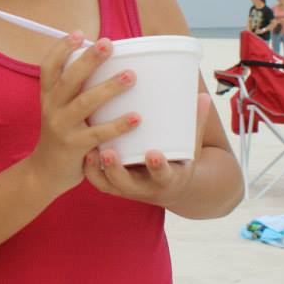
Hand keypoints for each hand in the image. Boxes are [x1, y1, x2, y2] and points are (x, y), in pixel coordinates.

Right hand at [29, 33, 139, 192]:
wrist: (46, 172)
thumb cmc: (63, 134)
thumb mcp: (60, 109)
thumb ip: (76, 90)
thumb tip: (109, 64)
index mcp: (48, 96)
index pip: (48, 66)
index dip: (61, 48)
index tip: (79, 34)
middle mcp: (51, 108)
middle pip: (68, 79)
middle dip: (88, 59)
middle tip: (109, 43)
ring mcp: (61, 127)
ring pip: (84, 103)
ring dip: (108, 87)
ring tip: (131, 75)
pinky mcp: (74, 147)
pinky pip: (99, 133)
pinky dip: (118, 125)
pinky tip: (137, 118)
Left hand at [83, 94, 212, 206]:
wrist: (167, 188)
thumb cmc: (177, 160)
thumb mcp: (188, 148)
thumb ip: (194, 123)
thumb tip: (203, 95)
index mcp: (166, 179)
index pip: (163, 176)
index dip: (158, 167)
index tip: (153, 153)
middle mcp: (142, 188)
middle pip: (126, 184)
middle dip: (115, 169)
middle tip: (108, 152)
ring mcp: (122, 188)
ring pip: (105, 183)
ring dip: (95, 168)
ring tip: (88, 149)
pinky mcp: (108, 183)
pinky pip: (94, 178)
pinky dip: (87, 167)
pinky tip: (79, 147)